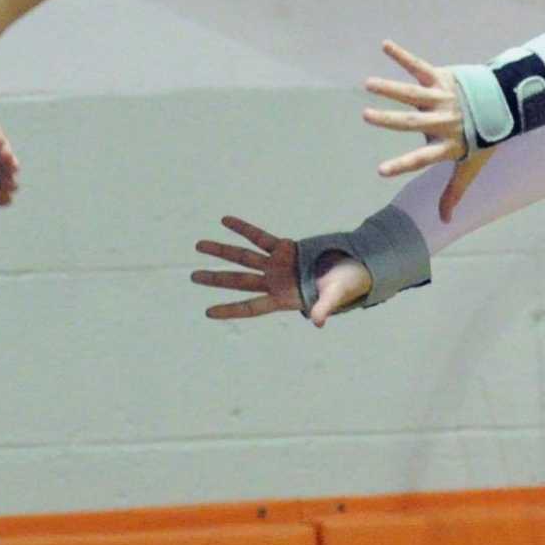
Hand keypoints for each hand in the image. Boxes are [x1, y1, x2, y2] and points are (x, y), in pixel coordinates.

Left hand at [192, 214, 370, 326]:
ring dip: (222, 251)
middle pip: (239, 280)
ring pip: (243, 257)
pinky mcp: (283, 248)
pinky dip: (243, 229)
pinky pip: (258, 236)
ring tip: (198, 246)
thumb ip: (324, 308)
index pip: (252, 306)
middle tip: (193, 277)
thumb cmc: (346, 286)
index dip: (231, 310)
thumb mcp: (335, 297)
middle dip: (216, 278)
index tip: (208, 312)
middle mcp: (274, 282)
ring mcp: (276, 264)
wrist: (352, 268)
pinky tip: (225, 221)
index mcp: (283, 298)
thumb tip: (318, 323)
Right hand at [361, 39, 495, 222]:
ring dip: (390, 88)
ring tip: (368, 84)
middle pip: (412, 122)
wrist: (505, 104)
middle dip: (389, 119)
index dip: (403, 165)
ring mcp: (442, 98)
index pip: (422, 158)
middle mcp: (443, 121)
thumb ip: (453, 192)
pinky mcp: (443, 78)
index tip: (380, 170)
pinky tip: (386, 45)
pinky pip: (419, 66)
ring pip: (413, 93)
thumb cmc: (482, 139)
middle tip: (366, 116)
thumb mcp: (470, 167)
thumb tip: (446, 221)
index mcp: (447, 145)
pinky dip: (403, 56)